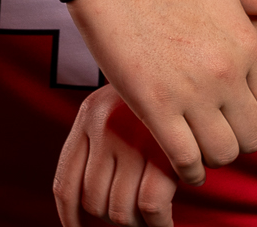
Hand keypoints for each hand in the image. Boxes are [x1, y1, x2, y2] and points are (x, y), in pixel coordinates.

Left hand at [55, 85, 177, 226]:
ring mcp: (133, 138)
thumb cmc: (161, 80)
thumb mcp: (121, 97)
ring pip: (119, 210)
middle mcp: (105, 126)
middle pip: (93, 202)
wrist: (191, 46)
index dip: (69, 216)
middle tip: (135, 214)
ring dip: (137, 222)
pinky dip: (159, 223)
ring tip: (154, 215)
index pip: (65, 185)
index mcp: (90, 115)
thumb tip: (91, 202)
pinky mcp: (165, 149)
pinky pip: (151, 208)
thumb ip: (105, 135)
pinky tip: (167, 219)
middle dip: (115, 216)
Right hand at [65, 0, 256, 184]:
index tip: (251, 112)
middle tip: (226, 130)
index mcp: (248, 45)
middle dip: (243, 139)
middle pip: (255, 137)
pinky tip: (186, 162)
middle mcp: (226, 74)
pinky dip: (190, 170)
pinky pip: (185, 159)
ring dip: (217, 156)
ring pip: (224, 154)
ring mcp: (191, 94)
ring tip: (205, 144)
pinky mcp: (155, 108)